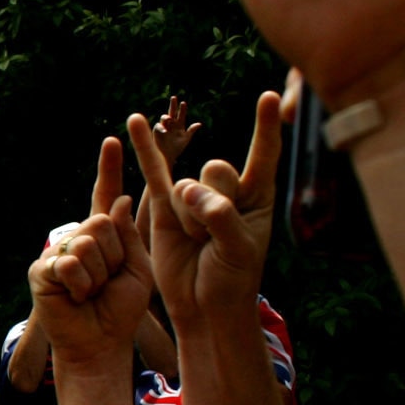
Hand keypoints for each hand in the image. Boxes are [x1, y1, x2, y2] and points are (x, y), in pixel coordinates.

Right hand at [27, 139, 155, 368]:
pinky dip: (82, 285)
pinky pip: (70, 264)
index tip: (114, 140)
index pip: (106, 195)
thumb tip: (117, 201)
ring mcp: (56, 253)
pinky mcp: (41, 271)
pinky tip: (77, 299)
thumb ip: (128, 234)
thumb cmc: (119, 309)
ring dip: (99, 275)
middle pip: (102, 223)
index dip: (109, 168)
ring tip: (93, 293)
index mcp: (102, 235)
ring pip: (88, 244)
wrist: (100, 343)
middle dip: (115, 256)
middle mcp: (77, 238)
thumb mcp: (138, 268)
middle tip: (108, 282)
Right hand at [127, 92, 281, 332]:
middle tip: (213, 237)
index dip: (266, 126)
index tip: (270, 96)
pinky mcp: (165, 207)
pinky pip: (154, 172)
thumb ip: (219, 215)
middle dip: (212, 204)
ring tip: (195, 242)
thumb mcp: (238, 250)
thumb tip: (187, 189)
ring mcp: (194, 197)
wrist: (203, 307)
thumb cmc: (232, 281)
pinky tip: (133, 122)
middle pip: (217, 171)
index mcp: (258, 197)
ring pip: (185, 185)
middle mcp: (227, 191)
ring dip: (188, 218)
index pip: (263, 154)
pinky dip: (143, 148)